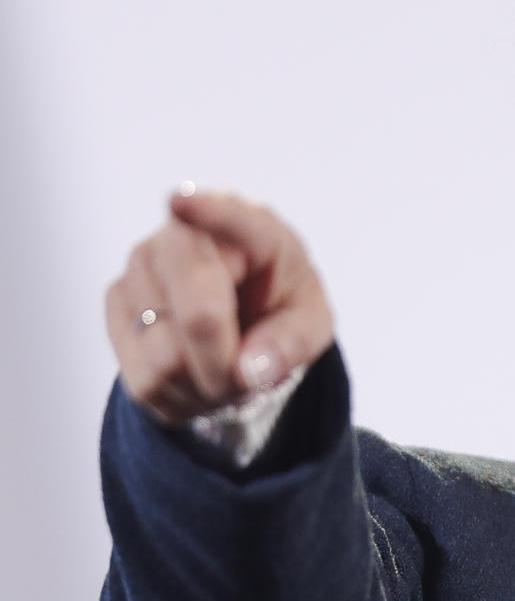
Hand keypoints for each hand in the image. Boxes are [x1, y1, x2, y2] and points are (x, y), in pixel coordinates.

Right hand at [105, 190, 334, 424]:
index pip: (228, 218)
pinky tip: (193, 377)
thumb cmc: (278, 307)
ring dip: (204, 387)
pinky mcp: (117, 304)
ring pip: (166, 359)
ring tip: (221, 374)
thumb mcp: (310, 323)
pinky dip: (178, 397)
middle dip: (228, 366)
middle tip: (246, 381)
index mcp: (246, 227)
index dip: (206, 214)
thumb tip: (252, 370)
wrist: (239, 316)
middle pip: (198, 315)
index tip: (181, 203)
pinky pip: (143, 379)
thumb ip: (294, 343)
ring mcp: (140, 268)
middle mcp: (181, 237)